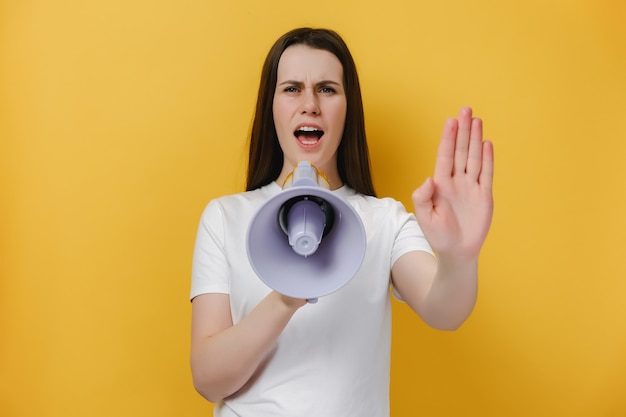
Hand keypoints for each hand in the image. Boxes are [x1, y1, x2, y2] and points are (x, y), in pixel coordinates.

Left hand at [412, 107, 493, 259]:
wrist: (457, 252)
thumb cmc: (438, 235)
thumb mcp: (424, 217)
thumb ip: (423, 197)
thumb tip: (428, 178)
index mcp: (440, 184)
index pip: (445, 156)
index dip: (448, 138)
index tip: (451, 121)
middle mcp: (456, 181)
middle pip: (461, 151)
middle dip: (463, 130)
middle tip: (466, 109)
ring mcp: (471, 187)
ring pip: (474, 158)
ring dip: (475, 139)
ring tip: (477, 120)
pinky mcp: (484, 196)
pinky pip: (486, 174)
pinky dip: (487, 159)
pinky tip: (487, 143)